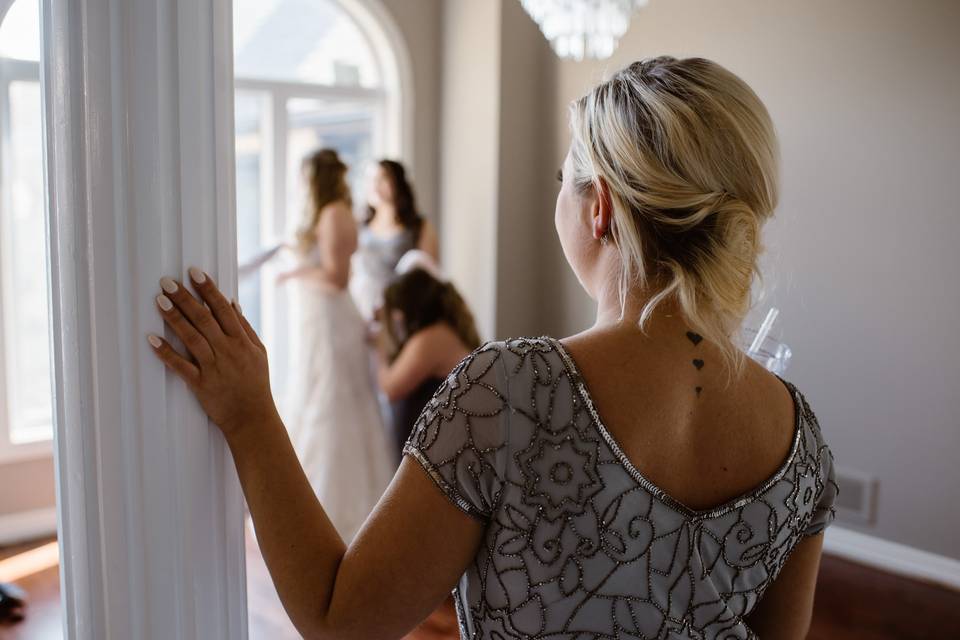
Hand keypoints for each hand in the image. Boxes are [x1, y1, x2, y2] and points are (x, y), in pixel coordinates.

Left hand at [148, 267, 277, 436]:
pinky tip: (152, 339)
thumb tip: (232, 303)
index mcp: (242, 342)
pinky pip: (180, 366)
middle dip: (185, 298)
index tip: (194, 272)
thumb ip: (245, 328)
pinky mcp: (200, 385)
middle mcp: (228, 352)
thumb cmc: (256, 384)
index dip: (209, 290)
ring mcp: (214, 368)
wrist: (252, 418)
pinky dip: (166, 353)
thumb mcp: (259, 353)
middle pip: (204, 319)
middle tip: (167, 281)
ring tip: (160, 300)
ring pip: (191, 338)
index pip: (224, 309)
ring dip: (175, 318)